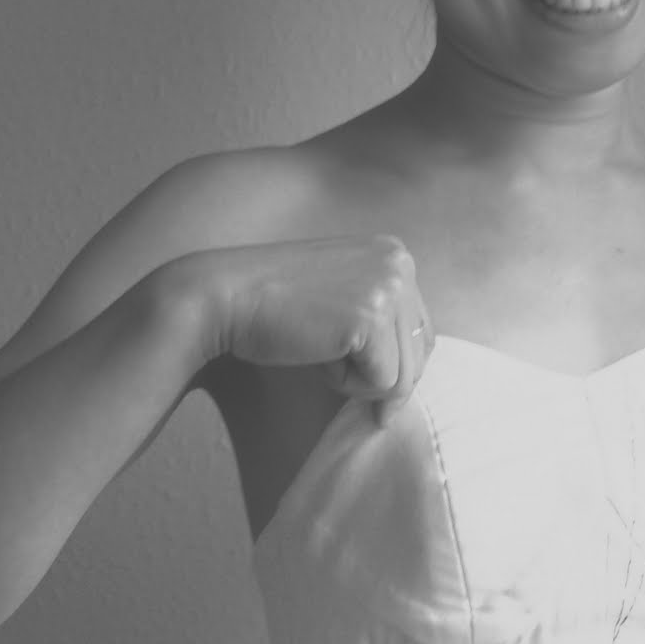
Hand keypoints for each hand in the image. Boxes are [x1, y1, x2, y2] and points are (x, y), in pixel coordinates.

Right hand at [201, 233, 432, 427]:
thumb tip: (407, 390)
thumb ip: (378, 320)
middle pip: (419, 354)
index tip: (353, 366)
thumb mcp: (340, 297)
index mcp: (394, 253)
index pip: (420, 331)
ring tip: (320, 351)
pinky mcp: (371, 318)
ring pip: (404, 374)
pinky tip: (316, 355)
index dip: (392, 362)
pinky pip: (383, 383)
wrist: (224, 297)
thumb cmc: (273, 305)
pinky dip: (347, 384)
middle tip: (328, 361)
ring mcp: (389, 288)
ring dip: (360, 380)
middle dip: (378, 375)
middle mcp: (400, 263)